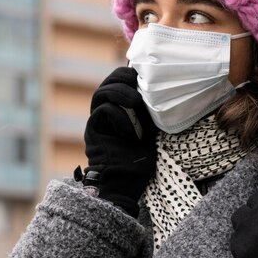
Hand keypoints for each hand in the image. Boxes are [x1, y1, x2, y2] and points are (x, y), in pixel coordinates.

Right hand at [84, 67, 156, 216]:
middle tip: (137, 80)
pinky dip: (119, 116)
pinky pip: (103, 111)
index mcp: (120, 109)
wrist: (125, 184)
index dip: (128, 74)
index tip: (144, 74)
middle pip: (107, 83)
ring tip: (136, 101)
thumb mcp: (151, 131)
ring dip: (121, 93)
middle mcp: (105, 113)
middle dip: (122, 77)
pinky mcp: (93, 130)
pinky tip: (131, 130)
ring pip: (102, 93)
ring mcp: (97, 121)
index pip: (119, 82)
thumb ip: (150, 113)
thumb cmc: (140, 161)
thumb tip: (164, 92)